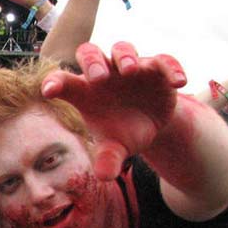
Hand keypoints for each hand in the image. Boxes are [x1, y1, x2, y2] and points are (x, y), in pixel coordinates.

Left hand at [41, 41, 187, 180]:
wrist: (150, 124)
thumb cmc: (121, 132)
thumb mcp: (115, 148)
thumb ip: (108, 159)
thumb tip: (105, 177)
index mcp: (85, 91)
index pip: (64, 81)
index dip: (55, 82)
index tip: (48, 91)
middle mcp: (105, 74)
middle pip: (90, 53)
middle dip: (93, 62)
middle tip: (98, 78)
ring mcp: (131, 68)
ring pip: (122, 49)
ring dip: (125, 57)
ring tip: (130, 70)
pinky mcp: (157, 69)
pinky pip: (163, 61)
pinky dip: (171, 68)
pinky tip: (179, 82)